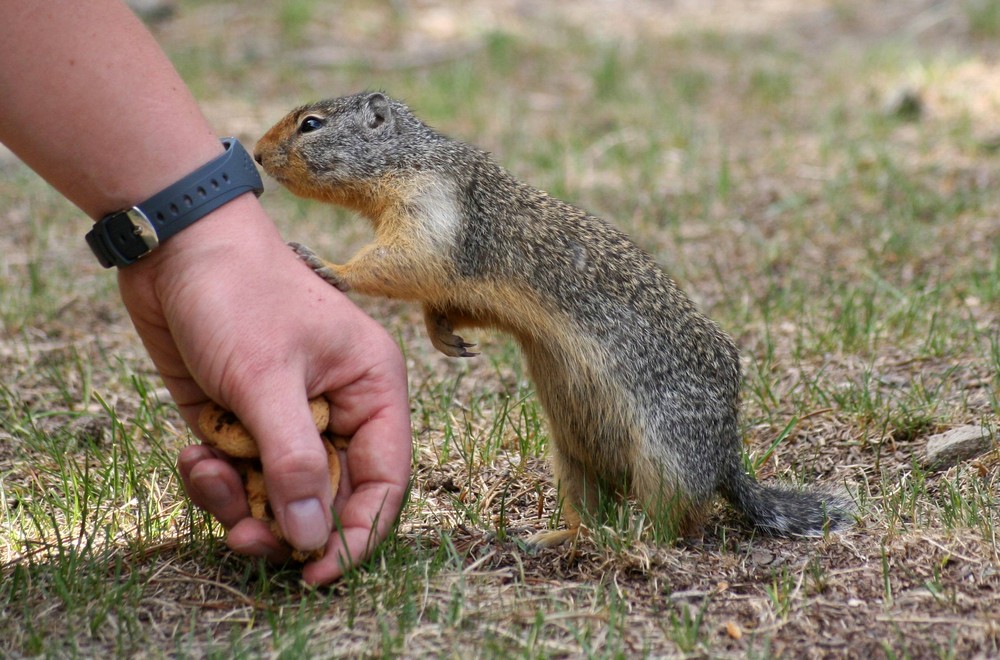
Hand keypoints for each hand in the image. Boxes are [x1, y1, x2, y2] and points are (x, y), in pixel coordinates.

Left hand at [118, 194, 411, 583]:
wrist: (173, 244)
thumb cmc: (238, 293)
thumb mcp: (268, 379)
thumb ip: (293, 462)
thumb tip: (313, 536)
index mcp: (370, 390)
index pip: (383, 480)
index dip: (357, 532)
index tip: (316, 572)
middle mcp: (336, 408)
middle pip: (327, 496)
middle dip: (285, 521)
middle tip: (242, 538)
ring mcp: (286, 416)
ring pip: (277, 492)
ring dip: (240, 500)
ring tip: (205, 471)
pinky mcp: (240, 419)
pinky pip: (238, 474)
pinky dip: (214, 478)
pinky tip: (191, 455)